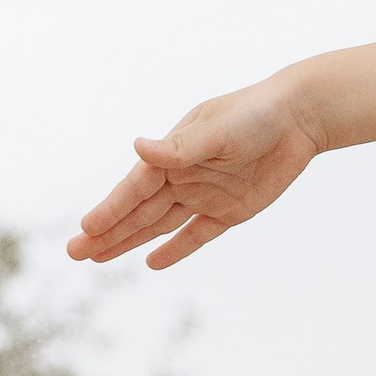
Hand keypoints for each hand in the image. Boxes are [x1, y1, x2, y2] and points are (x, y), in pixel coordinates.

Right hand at [68, 82, 321, 269]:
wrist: (301, 117)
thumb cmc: (256, 113)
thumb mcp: (218, 129)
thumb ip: (180, 146)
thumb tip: (138, 147)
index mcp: (173, 153)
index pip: (135, 188)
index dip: (111, 209)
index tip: (86, 228)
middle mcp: (183, 175)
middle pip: (139, 210)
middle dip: (108, 232)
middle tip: (75, 252)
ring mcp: (205, 194)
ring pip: (160, 224)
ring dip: (130, 240)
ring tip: (98, 257)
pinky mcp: (231, 210)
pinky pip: (198, 234)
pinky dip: (176, 248)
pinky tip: (151, 262)